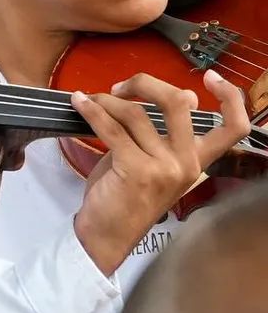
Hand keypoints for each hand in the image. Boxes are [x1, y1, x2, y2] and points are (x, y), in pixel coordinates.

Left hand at [71, 70, 249, 274]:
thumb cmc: (126, 196)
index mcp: (198, 161)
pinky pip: (111, 128)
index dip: (230, 97)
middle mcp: (188, 164)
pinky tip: (78, 103)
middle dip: (145, 84)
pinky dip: (91, 111)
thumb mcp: (152, 164)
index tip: (209, 77)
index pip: (234, 128)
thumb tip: (180, 96)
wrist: (105, 236)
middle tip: (119, 87)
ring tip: (91, 101)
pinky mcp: (136, 170)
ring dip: (108, 100)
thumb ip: (162, 134)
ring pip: (136, 114)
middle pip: (178, 104)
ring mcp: (164, 168)